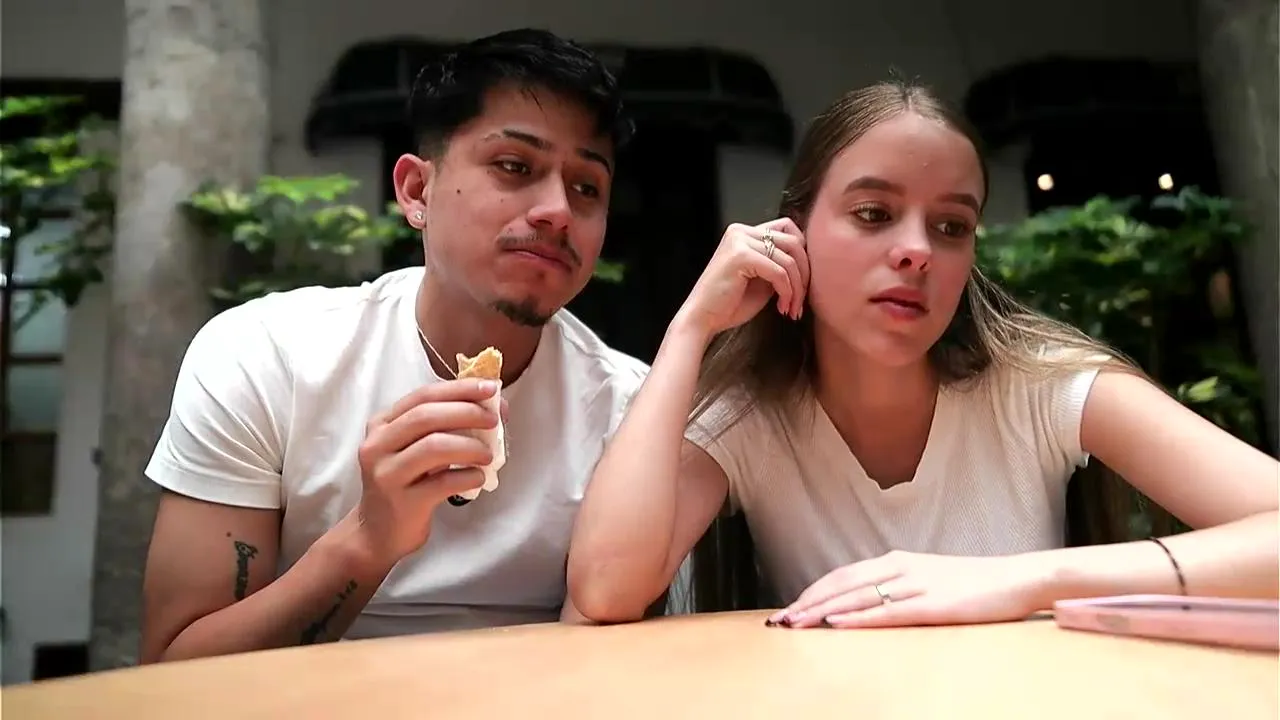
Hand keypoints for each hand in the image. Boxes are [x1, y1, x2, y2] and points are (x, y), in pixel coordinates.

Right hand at [353, 378, 500, 564]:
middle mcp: (378, 445)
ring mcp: (387, 474)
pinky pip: (442, 482)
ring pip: (434, 447)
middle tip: (494, 420)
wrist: (378, 532)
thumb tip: (495, 407)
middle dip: (467, 412)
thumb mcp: (416, 449)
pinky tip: (478, 478)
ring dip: (470, 446)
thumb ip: (446, 426)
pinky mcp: (402, 502)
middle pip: (426, 416)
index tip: (490, 388)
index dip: (459, 389)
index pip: (423, 395)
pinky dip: (468, 476)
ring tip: (488, 455)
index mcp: (382, 424)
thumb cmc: (405, 483)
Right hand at [675, 218, 808, 338]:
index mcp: (745, 233)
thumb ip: (779, 264)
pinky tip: (782, 308)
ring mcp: (739, 241)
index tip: (802, 283)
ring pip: (789, 258)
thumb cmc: (730, 304)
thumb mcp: (762, 279)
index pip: (788, 229)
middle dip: (804, 274)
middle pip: (794, 241)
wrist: (702, 320)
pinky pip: (779, 271)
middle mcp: (741, 231)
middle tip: (801, 301)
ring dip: (797, 288)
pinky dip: (786, 292)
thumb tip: (808, 262)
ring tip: (792, 308)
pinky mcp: (741, 256)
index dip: (802, 255)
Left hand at [768, 551, 1050, 628]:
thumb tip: (865, 604)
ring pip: (857, 598)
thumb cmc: (975, 584)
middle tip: (779, 621)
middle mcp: (901, 568)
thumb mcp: (928, 579)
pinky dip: (858, 618)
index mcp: (897, 561)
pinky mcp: (933, 605)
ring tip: (795, 624)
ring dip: (822, 612)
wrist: (1018, 578)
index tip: (789, 608)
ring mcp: (916, 585)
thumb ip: (896, 587)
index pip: (842, 575)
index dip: (812, 591)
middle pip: (842, 585)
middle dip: (807, 604)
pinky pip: (887, 612)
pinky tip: (837, 625)